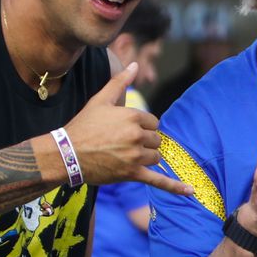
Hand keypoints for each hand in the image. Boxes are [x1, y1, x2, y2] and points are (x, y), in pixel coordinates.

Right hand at [63, 63, 192, 195]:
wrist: (66, 154)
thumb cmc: (83, 125)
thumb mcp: (100, 100)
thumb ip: (120, 82)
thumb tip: (134, 64)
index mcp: (133, 116)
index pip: (153, 123)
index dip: (141, 127)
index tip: (123, 131)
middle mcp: (137, 135)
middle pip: (156, 140)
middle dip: (143, 143)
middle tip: (121, 145)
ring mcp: (135, 156)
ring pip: (155, 157)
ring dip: (145, 158)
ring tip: (124, 156)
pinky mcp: (132, 174)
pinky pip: (159, 181)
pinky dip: (175, 187)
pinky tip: (191, 191)